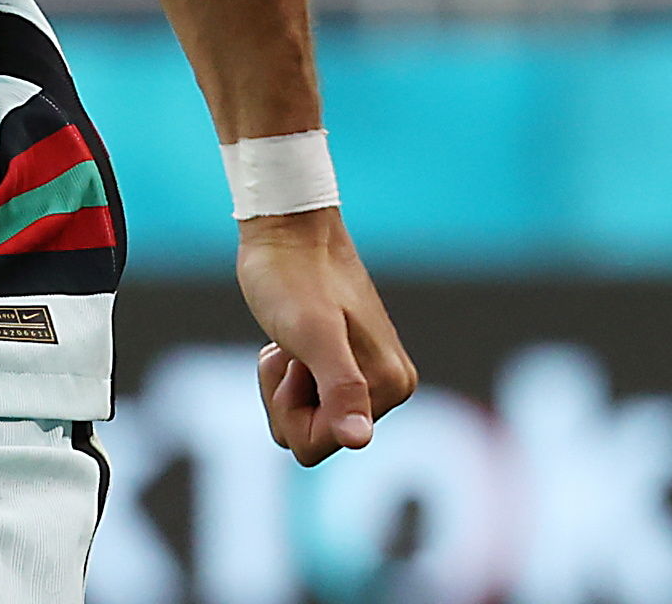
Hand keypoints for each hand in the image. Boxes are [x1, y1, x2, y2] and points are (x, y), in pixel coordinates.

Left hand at [238, 208, 413, 466]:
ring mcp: (366, 375)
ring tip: (290, 338)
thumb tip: (360, 441)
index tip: (297, 358)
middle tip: (291, 344)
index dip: (290, 406)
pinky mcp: (344, 362)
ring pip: (301, 418)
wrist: (286, 227)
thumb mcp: (312, 334)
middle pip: (310, 436)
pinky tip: (290, 338)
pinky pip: (302, 399)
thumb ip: (340, 388)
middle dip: (285, 396)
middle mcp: (389, 386)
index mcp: (390, 386)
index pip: (318, 444)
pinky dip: (283, 372)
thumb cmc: (292, 275)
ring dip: (281, 381)